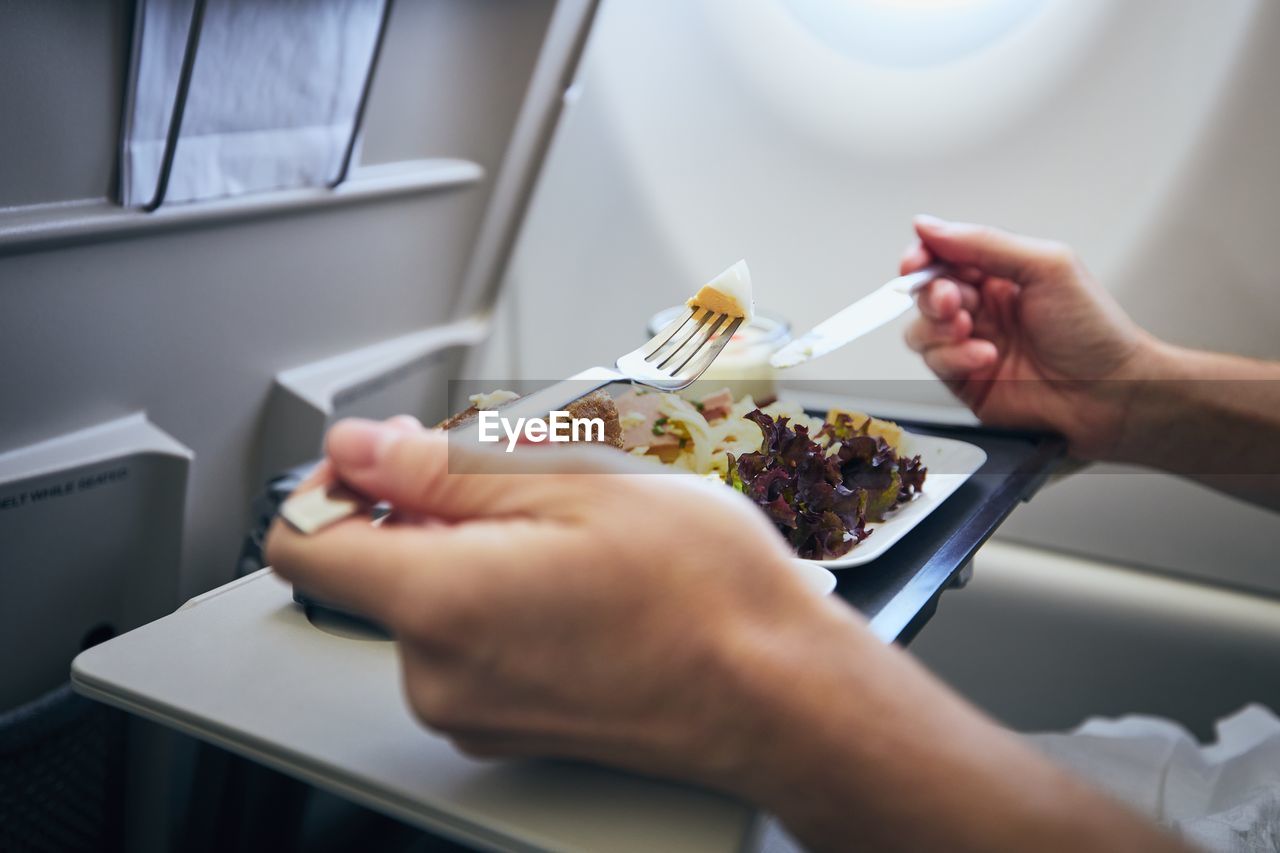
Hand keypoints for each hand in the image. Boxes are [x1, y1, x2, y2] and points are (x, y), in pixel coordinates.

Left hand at [267, 417, 1189, 852]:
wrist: (778, 696)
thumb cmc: (705, 592)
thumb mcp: (577, 483)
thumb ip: (444, 467)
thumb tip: (360, 447)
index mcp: (441, 603)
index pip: (302, 540)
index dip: (336, 481)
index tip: (388, 455)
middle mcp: (437, 673)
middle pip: (375, 564)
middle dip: (433, 506)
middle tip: (532, 483)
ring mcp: (470, 710)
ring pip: (428, 597)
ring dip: (477, 549)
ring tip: (573, 537)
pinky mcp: (502, 725)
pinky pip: (466, 642)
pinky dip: (500, 597)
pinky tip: (577, 582)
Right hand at [903, 216, 1155, 458]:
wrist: (1109, 393)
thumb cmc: (1094, 331)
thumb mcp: (1046, 267)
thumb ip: (984, 243)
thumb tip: (929, 226)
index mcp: (1000, 274)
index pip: (944, 255)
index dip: (923, 256)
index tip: (916, 261)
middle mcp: (982, 308)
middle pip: (926, 292)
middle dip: (934, 294)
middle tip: (955, 302)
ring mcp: (970, 345)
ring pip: (920, 330)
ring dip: (939, 329)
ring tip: (971, 331)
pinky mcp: (965, 380)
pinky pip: (934, 364)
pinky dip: (954, 358)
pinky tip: (986, 358)